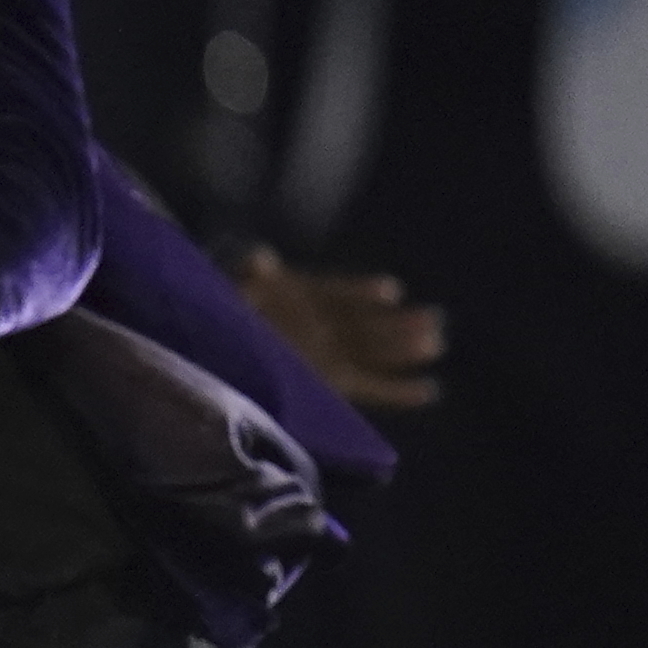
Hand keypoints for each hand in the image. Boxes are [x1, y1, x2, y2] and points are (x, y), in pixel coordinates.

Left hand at [231, 244, 445, 414]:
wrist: (212, 329)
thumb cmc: (229, 307)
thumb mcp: (234, 285)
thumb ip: (251, 273)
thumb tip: (261, 258)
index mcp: (303, 297)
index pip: (337, 293)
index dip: (361, 292)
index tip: (389, 291)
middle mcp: (320, 324)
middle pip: (363, 326)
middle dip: (397, 327)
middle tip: (435, 325)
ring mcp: (324, 348)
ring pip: (369, 347)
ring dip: (401, 347)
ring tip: (435, 344)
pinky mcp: (328, 377)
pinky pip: (364, 384)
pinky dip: (393, 388)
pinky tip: (427, 389)